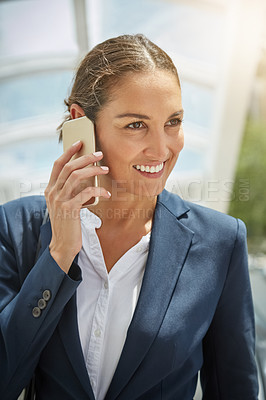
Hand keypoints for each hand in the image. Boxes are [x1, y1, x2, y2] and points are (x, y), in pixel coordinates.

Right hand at [44, 141, 110, 272]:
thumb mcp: (64, 204)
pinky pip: (85, 193)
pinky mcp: (69, 209)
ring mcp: (60, 200)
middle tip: (99, 154)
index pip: (58, 165)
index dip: (68, 152)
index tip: (80, 143)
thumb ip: (69, 191)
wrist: (62, 245)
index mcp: (50, 189)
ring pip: (76, 176)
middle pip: (68, 167)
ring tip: (105, 169)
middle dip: (85, 158)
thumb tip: (85, 176)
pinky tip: (106, 192)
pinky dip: (97, 190)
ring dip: (93, 170)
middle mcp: (52, 192)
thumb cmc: (67, 224)